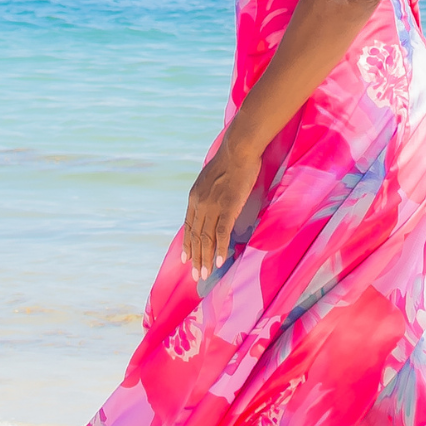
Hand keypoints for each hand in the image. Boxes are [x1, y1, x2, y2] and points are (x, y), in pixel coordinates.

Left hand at [182, 138, 260, 281]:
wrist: (238, 149)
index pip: (189, 226)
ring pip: (206, 238)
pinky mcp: (228, 207)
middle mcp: (200, 204)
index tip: (186, 260)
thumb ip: (208, 192)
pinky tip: (219, 261)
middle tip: (196, 276)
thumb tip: (211, 200)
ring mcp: (213, 206)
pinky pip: (221, 233)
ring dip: (205, 258)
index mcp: (194, 197)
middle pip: (195, 236)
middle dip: (195, 258)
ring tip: (205, 275)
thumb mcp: (211, 177)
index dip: (188, 244)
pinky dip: (219, 249)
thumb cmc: (230, 160)